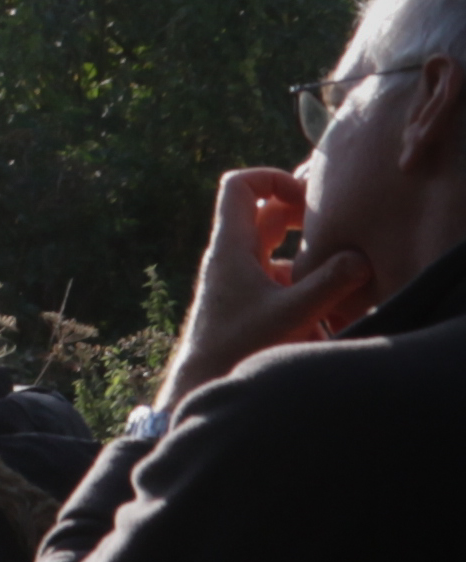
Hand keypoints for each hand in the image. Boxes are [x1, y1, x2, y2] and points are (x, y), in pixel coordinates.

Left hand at [164, 167, 368, 407]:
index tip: (307, 198)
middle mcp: (233, 256)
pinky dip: (306, 283)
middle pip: (267, 213)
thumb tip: (360, 258)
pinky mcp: (251, 300)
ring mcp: (241, 278)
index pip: (239, 185)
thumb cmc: (237, 347)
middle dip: (303, 214)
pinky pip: (281, 279)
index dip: (273, 178)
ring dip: (309, 254)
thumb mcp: (291, 314)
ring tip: (344, 267)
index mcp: (232, 246)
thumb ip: (328, 284)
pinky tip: (333, 306)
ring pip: (277, 249)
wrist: (202, 382)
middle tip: (336, 227)